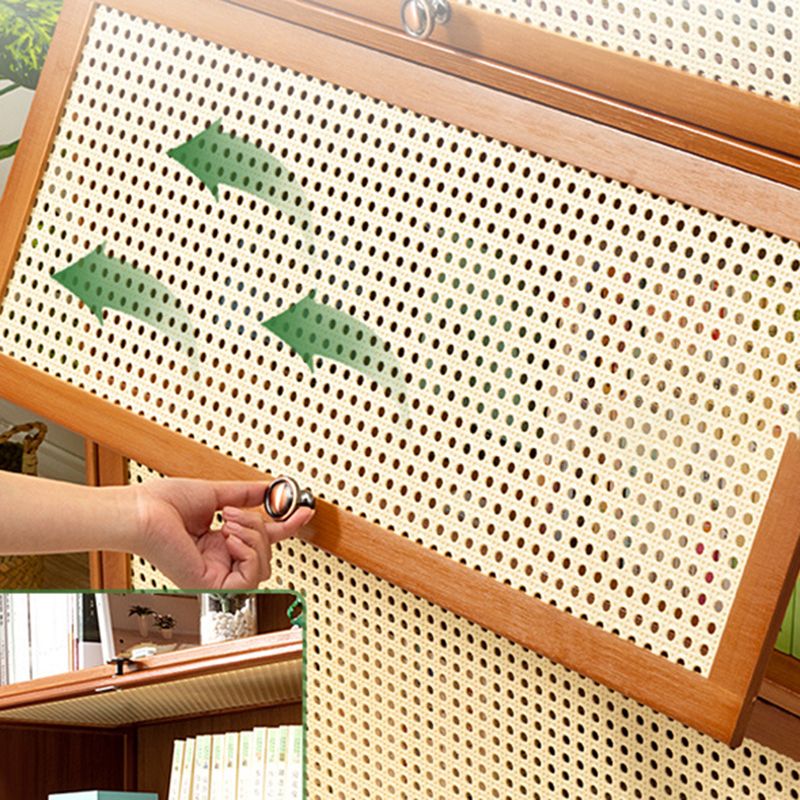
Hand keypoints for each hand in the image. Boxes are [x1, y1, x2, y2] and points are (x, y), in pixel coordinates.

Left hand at [134, 478, 313, 588]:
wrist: (142, 512)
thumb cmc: (161, 503)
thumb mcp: (214, 493)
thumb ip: (244, 494)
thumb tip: (268, 489)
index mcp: (218, 542)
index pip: (262, 539)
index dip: (286, 526)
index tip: (302, 511)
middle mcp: (218, 560)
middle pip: (267, 552)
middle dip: (261, 527)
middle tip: (236, 512)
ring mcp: (215, 573)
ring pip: (263, 566)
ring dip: (253, 537)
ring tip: (229, 522)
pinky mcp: (210, 584)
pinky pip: (250, 577)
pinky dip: (248, 553)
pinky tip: (230, 539)